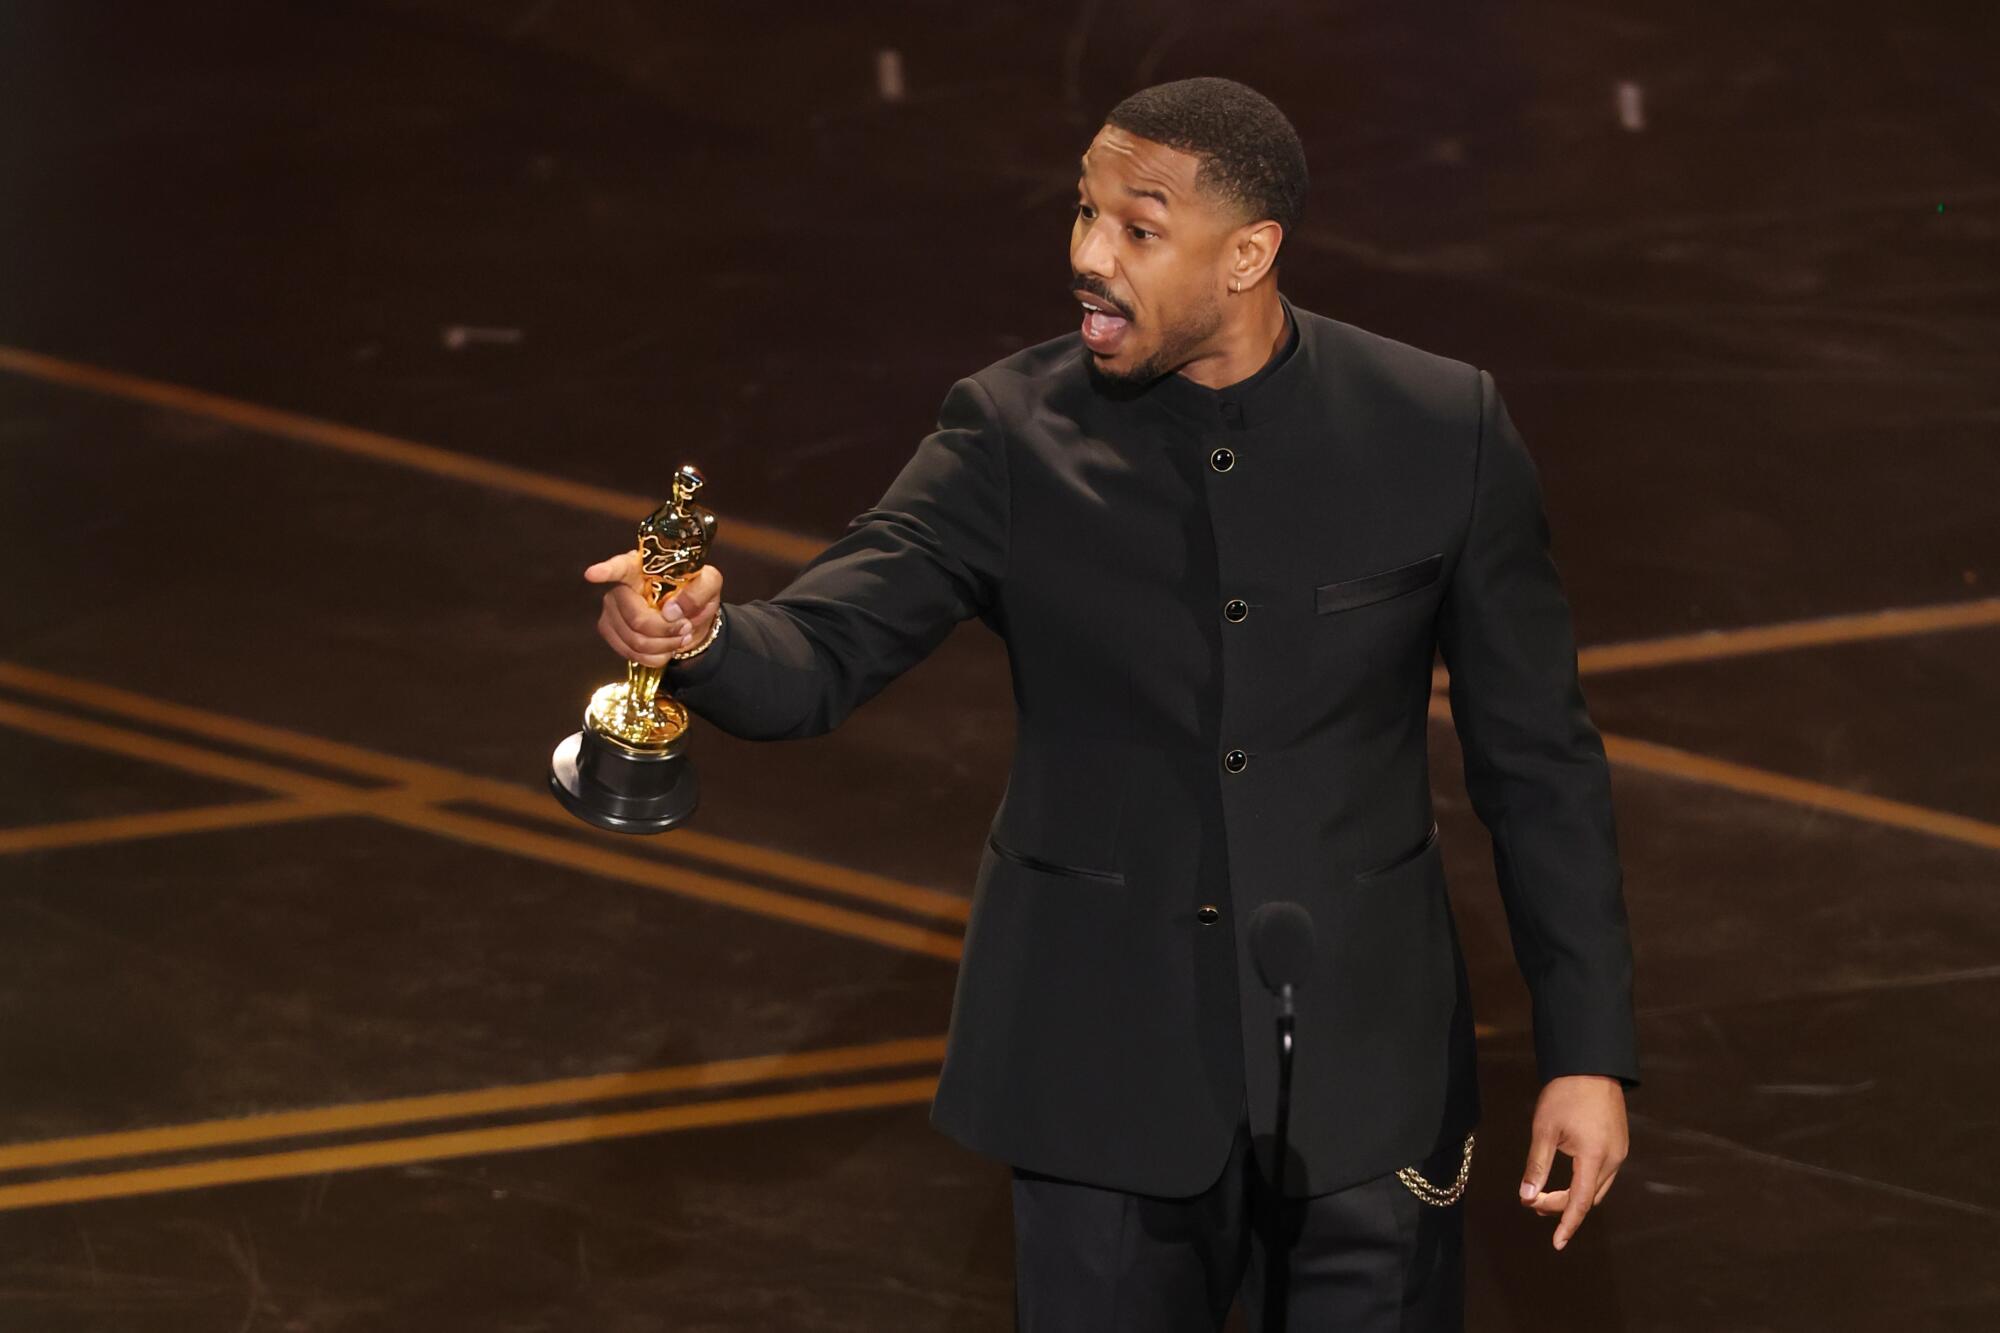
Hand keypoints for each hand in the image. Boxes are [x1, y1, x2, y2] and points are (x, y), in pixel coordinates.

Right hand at [584, 552, 723, 666]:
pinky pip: (630, 653)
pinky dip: (655, 657)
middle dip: (666, 631)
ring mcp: (611, 610)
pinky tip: (666, 649)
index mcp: (641, 566)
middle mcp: (620, 586)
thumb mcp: (710, 584)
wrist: (690, 621)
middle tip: (685, 628)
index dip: (606, 571)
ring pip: (635, 640)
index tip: (591, 574)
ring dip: (664, 646)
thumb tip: (671, 611)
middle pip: (636, 619)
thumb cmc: (695, 594)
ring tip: (680, 637)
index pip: (620, 567)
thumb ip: (699, 590)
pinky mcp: (609, 631)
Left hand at [1519, 1074, 1627, 1250]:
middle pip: (1589, 1197)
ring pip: (1598, 1188)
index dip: (1567, 1224)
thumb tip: (1527, 1197)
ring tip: (1546, 1196)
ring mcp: (1620, 1152)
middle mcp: (1613, 1159)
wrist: (1591, 1065)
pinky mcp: (1619, 1144)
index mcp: (1595, 1157)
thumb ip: (1537, 1166)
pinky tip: (1567, 1180)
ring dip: (1575, 1196)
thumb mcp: (1544, 1130)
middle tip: (1534, 1203)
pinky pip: (1604, 1174)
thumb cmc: (1565, 1094)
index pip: (1580, 1202)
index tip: (1556, 1243)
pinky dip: (1585, 1183)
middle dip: (1563, 1207)